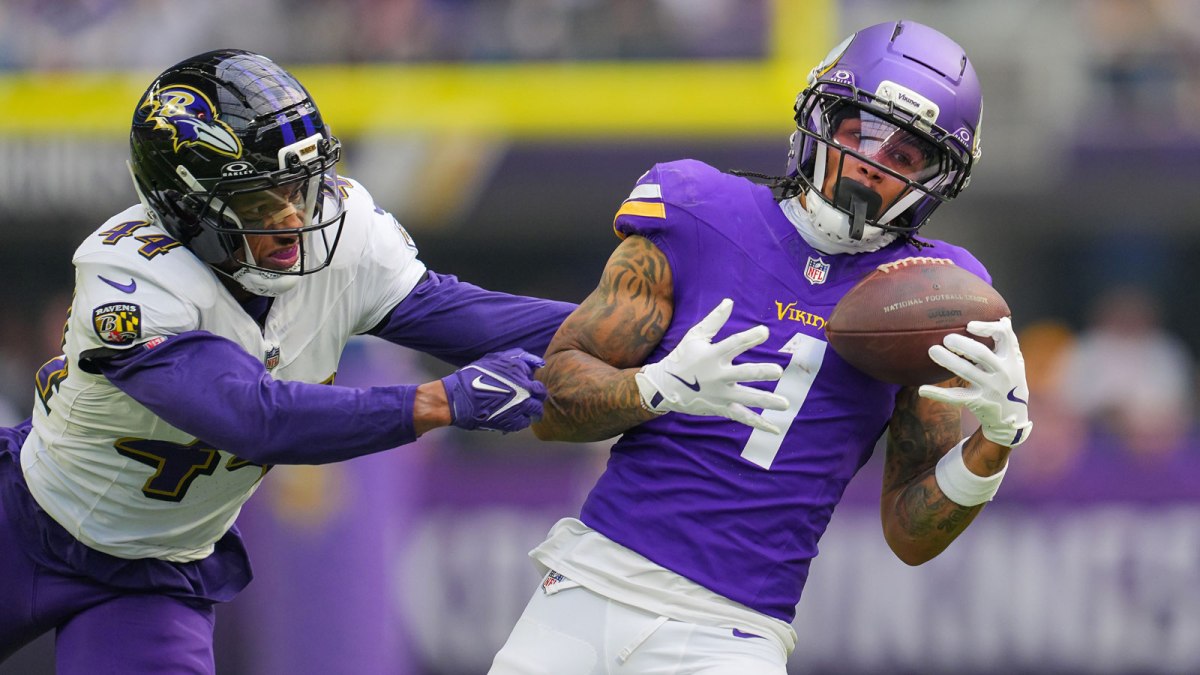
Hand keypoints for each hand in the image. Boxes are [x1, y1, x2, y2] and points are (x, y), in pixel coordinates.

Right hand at [442, 349, 547, 432]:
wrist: (458, 399)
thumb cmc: (472, 376)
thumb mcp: (495, 358)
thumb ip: (518, 357)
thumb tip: (538, 362)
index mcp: (519, 370)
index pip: (534, 376)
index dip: (528, 381)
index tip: (523, 384)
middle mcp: (524, 388)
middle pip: (541, 394)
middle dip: (536, 396)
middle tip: (529, 399)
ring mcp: (520, 406)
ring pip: (537, 410)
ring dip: (532, 410)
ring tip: (524, 411)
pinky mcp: (513, 422)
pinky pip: (525, 423)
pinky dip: (521, 421)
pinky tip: (512, 418)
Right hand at [634, 298, 788, 433]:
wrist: (664, 387)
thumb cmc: (682, 358)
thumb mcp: (694, 336)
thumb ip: (714, 320)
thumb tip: (730, 301)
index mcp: (712, 355)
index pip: (734, 344)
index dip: (750, 337)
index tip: (764, 332)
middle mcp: (718, 375)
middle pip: (744, 373)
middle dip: (761, 372)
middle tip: (777, 372)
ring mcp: (720, 394)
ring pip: (747, 398)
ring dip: (767, 401)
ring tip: (785, 404)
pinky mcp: (721, 408)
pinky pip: (742, 417)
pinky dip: (759, 424)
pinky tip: (775, 429)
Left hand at [919, 317, 1032, 446]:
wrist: (1013, 417)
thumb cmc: (1009, 380)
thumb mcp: (1015, 362)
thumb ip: (1007, 343)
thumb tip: (1000, 318)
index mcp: (1010, 358)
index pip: (1004, 337)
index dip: (987, 328)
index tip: (969, 325)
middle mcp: (1002, 372)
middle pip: (981, 354)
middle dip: (963, 345)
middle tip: (946, 338)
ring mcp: (990, 388)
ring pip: (966, 372)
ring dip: (948, 361)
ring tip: (932, 350)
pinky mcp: (978, 403)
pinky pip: (955, 397)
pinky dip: (938, 394)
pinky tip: (922, 389)